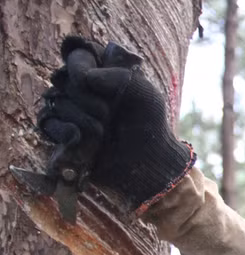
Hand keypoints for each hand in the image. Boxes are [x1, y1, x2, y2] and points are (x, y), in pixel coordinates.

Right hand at [38, 36, 195, 212]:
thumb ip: (119, 77)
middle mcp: (83, 89)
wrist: (149, 162)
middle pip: (63, 78)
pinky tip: (77, 137)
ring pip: (56, 101)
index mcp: (102, 73)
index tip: (87, 79)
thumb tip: (86, 77)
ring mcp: (72, 111)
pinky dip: (60, 129)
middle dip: (84, 96)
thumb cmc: (150, 125)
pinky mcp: (65, 134)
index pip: (77, 54)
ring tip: (102, 131)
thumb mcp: (144, 95)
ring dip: (79, 116)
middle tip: (108, 114)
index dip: (78, 64)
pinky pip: (47, 123)